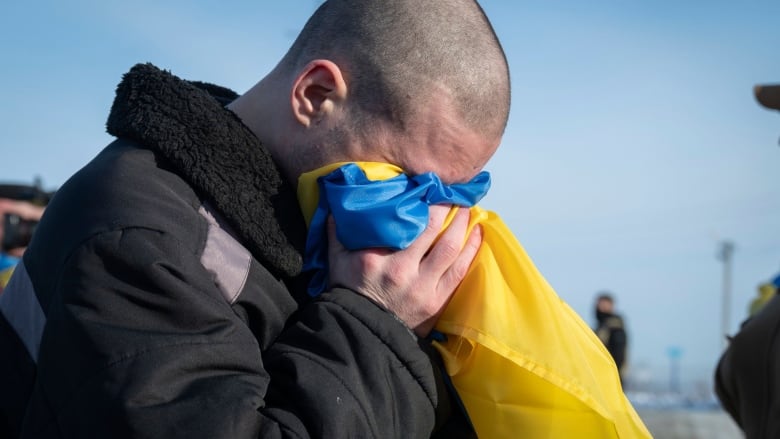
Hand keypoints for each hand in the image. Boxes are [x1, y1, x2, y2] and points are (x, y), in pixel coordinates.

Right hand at [327, 205, 481, 336]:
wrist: (362, 332)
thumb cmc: (350, 292)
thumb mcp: (337, 260)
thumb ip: (338, 231)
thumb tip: (337, 203)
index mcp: (377, 258)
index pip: (405, 222)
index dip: (422, 201)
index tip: (429, 186)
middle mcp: (402, 270)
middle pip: (433, 230)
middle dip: (447, 207)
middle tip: (454, 193)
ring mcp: (422, 287)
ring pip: (451, 248)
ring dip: (463, 224)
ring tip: (468, 208)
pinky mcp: (437, 301)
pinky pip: (460, 270)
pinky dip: (472, 249)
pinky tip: (477, 233)